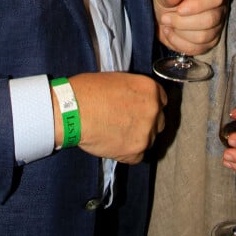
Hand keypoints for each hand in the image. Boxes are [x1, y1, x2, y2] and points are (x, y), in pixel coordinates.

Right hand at [52, 72, 166, 163]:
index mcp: (150, 89)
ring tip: (117, 133)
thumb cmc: (89, 90)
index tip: (141, 110)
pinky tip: (113, 143)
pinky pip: (137, 156)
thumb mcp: (118, 80)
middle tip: (127, 122)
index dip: (150, 105)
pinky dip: (127, 152)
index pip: (162, 101)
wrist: (73, 110)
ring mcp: (146, 133)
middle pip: (158, 121)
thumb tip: (136, 100)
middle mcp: (153, 110)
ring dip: (137, 138)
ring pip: (149, 140)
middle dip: (146, 122)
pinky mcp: (135, 152)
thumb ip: (135, 91)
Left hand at [153, 0, 226, 54]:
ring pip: (203, 36)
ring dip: (180, 33)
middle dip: (183, 22)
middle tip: (165, 18)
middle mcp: (219, 9)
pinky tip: (170, 33)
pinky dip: (178, 42)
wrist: (164, 17)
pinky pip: (197, 48)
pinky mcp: (209, 44)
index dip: (198, 4)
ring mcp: (216, 28)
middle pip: (209, 20)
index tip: (179, 10)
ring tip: (167, 25)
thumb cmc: (168, 1)